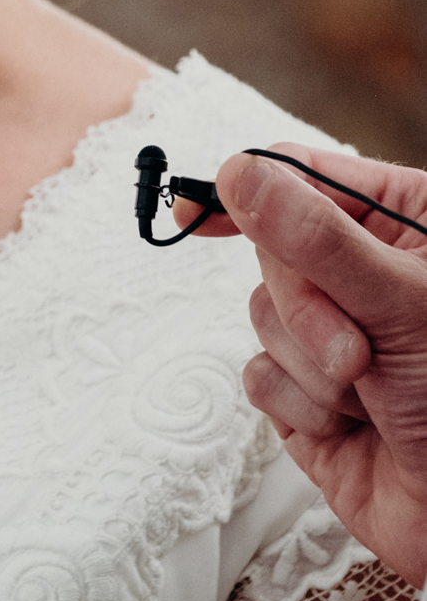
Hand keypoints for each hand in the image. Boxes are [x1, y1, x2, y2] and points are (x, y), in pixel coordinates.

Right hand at [195, 142, 426, 585]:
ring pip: (262, 316)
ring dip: (311, 367)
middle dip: (306, 310)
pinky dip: (302, 406)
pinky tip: (353, 426)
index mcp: (407, 223)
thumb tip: (240, 174)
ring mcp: (333, 334)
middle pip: (273, 250)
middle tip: (357, 353)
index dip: (251, 188)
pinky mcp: (308, 396)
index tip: (195, 208)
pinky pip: (260, 376)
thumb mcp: (402, 304)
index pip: (308, 177)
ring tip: (370, 395)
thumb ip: (317, 238)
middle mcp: (366, 274)